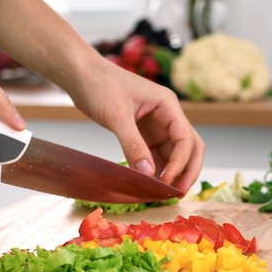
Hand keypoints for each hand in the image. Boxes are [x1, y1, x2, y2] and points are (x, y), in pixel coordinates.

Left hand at [71, 57, 204, 193]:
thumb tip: (148, 174)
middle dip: (187, 170)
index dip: (180, 163)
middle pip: (189, 147)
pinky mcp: (143, 134)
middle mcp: (167, 116)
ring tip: (163, 195)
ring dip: (172, 173)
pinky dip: (156, 171)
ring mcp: (156, 126)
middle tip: (177, 194)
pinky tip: (149, 185)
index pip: (185, 138)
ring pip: (174, 154)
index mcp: (167, 105)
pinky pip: (156, 156)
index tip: (167, 182)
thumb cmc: (100, 86)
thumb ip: (133, 145)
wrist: (82, 76)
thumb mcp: (117, 116)